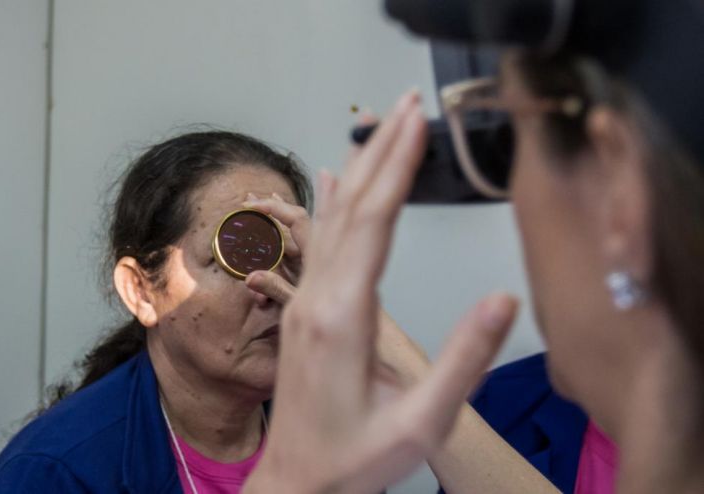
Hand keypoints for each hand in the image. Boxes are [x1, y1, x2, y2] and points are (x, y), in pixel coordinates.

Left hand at [243, 90, 516, 493]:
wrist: (297, 483)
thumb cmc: (356, 459)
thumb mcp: (422, 421)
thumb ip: (463, 359)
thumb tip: (502, 300)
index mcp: (346, 318)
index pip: (375, 221)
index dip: (398, 166)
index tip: (416, 122)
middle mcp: (319, 299)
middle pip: (352, 207)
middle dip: (381, 150)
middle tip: (406, 104)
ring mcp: (306, 303)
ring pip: (332, 219)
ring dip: (359, 168)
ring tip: (380, 126)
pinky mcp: (306, 311)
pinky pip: (318, 243)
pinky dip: (331, 204)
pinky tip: (334, 181)